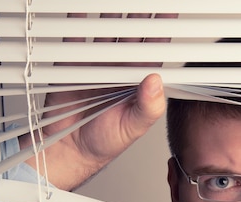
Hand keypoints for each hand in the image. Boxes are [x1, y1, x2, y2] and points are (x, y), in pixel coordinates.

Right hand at [19, 13, 175, 190]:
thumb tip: (155, 80)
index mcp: (138, 82)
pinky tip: (84, 8)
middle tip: (147, 2)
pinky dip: (78, 20)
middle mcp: (119, 69)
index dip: (162, 31)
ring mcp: (96, 64)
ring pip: (106, 31)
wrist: (69, 149)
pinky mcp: (72, 63)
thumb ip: (147, 106)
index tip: (171, 13)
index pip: (153, 51)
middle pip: (131, 34)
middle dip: (139, 13)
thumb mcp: (133, 127)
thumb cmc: (105, 142)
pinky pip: (75, 36)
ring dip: (111, 11)